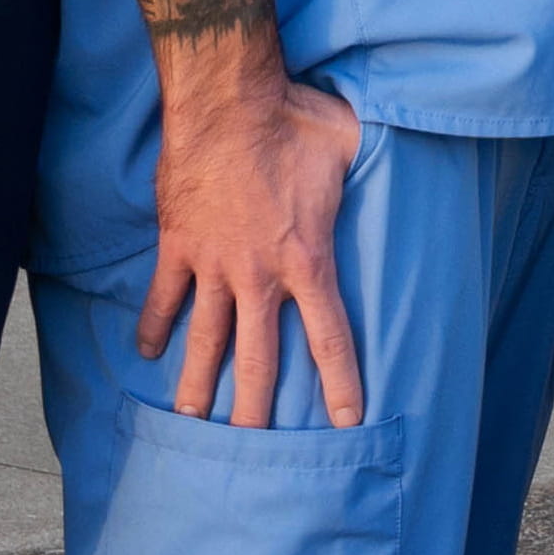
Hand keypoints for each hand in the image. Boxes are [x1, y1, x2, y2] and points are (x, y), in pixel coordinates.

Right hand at [142, 69, 363, 426]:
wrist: (227, 101)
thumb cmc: (296, 119)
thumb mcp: (352, 146)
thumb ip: (373, 166)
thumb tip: (405, 154)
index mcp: (308, 259)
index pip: (330, 336)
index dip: (340, 383)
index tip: (346, 421)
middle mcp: (259, 275)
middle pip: (259, 359)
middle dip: (256, 411)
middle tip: (251, 452)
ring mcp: (213, 264)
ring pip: (205, 340)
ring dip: (197, 385)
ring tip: (192, 423)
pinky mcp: (178, 246)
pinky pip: (163, 298)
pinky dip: (155, 326)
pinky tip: (149, 351)